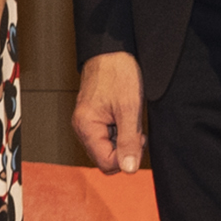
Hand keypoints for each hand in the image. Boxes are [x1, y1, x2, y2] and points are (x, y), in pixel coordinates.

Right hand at [72, 50, 148, 173]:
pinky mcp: (92, 118)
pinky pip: (105, 137)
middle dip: (124, 150)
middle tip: (137, 131)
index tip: (138, 139)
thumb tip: (129, 169)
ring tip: (130, 120)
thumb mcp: (129, 109)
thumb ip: (129, 141)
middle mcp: (82, 128)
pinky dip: (118, 132)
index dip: (126, 157)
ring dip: (123, 140)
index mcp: (87, 127)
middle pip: (105, 158)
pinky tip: (125, 117)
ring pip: (106, 148)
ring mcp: (86, 123)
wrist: (111, 51)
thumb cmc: (118, 74)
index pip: (106, 163)